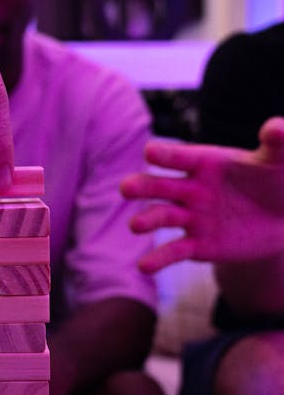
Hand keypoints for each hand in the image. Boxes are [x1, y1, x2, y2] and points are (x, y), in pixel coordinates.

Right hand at [120, 117, 283, 272]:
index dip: (165, 155)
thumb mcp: (279, 162)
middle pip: (160, 185)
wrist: (280, 220)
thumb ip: (276, 144)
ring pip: (162, 216)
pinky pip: (174, 251)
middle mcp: (191, 189)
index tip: (150, 153)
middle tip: (126, 188)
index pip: (180, 157)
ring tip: (135, 225)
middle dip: (142, 186)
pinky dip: (158, 259)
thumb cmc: (277, 182)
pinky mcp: (197, 245)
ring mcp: (191, 217)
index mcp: (206, 163)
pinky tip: (144, 267)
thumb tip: (276, 127)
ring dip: (147, 219)